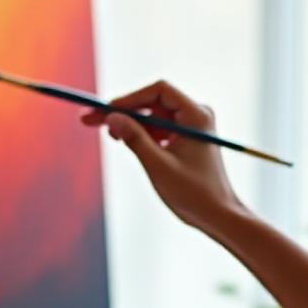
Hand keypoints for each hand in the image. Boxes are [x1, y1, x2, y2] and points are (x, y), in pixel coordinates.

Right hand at [80, 79, 245, 237]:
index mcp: (196, 115)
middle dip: (123, 111)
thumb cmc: (194, 193)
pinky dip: (141, 135)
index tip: (105, 110)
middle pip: (152, 101)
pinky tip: (124, 142)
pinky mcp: (186, 139)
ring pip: (153, 115)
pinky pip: (158, 128)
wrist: (217, 216)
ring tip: (108, 134)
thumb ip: (134, 139)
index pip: (158, 91)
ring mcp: (191, 127)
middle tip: (90, 119)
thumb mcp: (158, 165)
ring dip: (130, 124)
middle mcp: (196, 115)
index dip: (129, 98)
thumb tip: (111, 117)